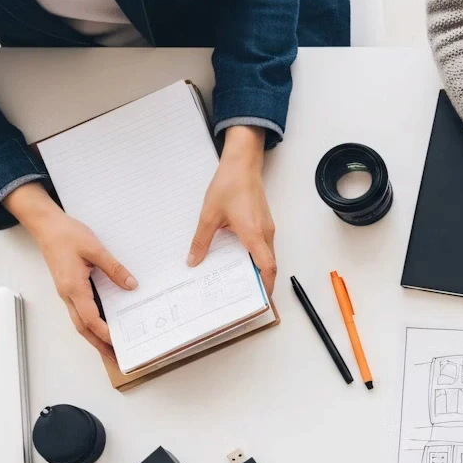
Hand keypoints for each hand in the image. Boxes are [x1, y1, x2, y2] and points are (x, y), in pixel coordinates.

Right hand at [6, 183, 135, 359]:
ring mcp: (66, 292)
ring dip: (94, 337)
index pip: (90, 318)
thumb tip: (131, 284)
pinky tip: (102, 325)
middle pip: (83, 327)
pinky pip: (79, 311)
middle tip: (116, 358)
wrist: (46, 225)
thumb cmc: (67, 234)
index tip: (118, 343)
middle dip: (98, 345)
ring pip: (79, 321)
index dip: (104, 333)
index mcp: (73, 287)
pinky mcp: (68, 287)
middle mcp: (67, 294)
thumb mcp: (95, 249)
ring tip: (111, 348)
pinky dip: (90, 323)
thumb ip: (114, 268)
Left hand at [189, 126, 276, 294]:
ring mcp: (267, 228)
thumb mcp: (209, 215)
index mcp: (254, 234)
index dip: (266, 285)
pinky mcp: (264, 222)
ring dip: (258, 269)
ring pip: (267, 255)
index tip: (261, 299)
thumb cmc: (230, 185)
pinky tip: (239, 257)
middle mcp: (265, 233)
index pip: (267, 267)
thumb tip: (194, 260)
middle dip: (261, 282)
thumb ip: (201, 241)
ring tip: (240, 279)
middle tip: (246, 295)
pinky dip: (256, 256)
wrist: (242, 164)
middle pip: (269, 265)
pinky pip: (264, 246)